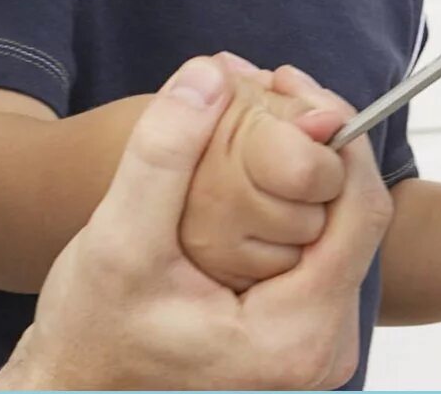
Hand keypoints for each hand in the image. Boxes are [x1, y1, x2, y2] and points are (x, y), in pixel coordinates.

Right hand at [0, 54, 392, 389]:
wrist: (78, 380)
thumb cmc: (94, 329)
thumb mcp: (119, 237)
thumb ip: (164, 155)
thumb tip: (207, 77)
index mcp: (296, 334)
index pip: (361, 211)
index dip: (337, 132)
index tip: (290, 84)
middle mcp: (322, 348)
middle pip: (357, 216)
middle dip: (320, 142)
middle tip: (272, 88)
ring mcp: (314, 343)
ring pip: (341, 226)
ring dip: (307, 165)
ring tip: (257, 119)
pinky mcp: (299, 332)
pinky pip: (320, 246)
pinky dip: (294, 197)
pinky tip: (255, 166)